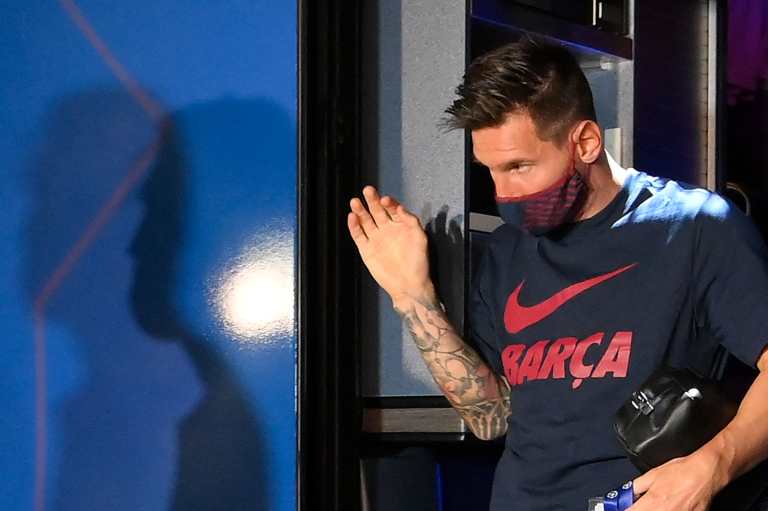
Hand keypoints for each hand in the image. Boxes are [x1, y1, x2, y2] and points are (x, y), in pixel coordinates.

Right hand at [347, 185, 433, 304]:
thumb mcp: (420, 238)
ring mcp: (375, 239)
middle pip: (377, 211)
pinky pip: (358, 235)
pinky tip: (352, 217)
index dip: (389, 202)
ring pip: (365, 220)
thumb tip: (400, 207)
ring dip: (360, 211)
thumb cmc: (418, 263)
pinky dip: (354, 226)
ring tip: (355, 201)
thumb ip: (411, 221)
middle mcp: (387, 230)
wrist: (408, 285)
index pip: (392, 208)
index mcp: (400, 226)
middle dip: (372, 200)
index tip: (385, 199)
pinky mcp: (366, 250)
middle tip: (367, 190)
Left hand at [629, 448, 726, 509]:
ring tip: (661, 505)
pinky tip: (673, 507)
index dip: (626, 510)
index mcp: (651, 502)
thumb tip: (627, 495)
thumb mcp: (652, 474)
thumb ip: (636, 487)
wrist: (705, 473)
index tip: (626, 508)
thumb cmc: (680, 472)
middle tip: (643, 506)